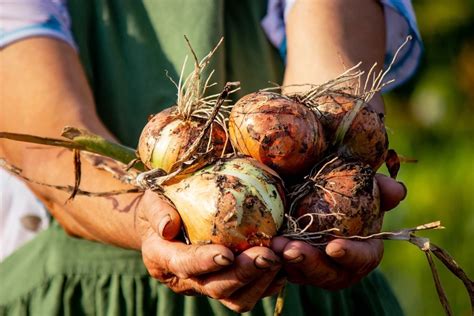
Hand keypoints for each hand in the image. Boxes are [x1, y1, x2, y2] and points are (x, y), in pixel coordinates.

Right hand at [137, 190, 282, 312]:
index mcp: (161, 258)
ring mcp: (207, 284)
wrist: (166, 220)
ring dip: (261, 281)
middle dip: (243, 273)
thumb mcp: (153, 200)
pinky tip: (284, 264)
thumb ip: (158, 210)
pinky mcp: (226, 284)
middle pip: (215, 287)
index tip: (226, 254)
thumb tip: (168, 225)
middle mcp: (184, 279)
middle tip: (268, 255)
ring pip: (236, 298)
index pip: (182, 265)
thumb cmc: (161, 204)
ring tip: (280, 257)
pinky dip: (269, 283)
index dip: (204, 262)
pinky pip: (249, 293)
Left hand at [272, 175, 406, 289]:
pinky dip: (272, 261)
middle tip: (291, 250)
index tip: (334, 246)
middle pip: (329, 275)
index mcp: (363, 247)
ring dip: (288, 263)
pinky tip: (262, 247)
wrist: (306, 185)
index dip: (352, 255)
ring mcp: (313, 267)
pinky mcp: (290, 265)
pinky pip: (282, 269)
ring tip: (274, 245)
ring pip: (301, 275)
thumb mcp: (356, 180)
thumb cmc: (338, 184)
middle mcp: (339, 264)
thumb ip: (377, 184)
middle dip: (311, 264)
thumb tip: (397, 191)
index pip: (365, 258)